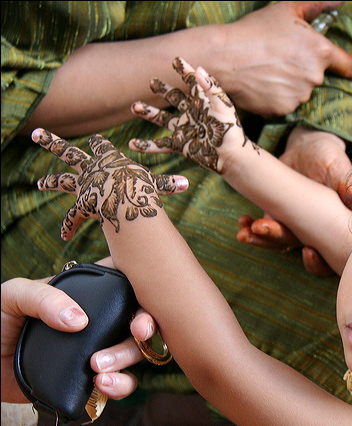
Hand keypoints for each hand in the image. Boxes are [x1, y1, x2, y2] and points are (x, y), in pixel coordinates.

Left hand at [1, 277, 145, 402]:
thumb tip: (80, 321)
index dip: (145, 302)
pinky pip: (118, 384)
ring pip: (134, 356)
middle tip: (133, 338)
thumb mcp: (14, 295)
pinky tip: (101, 385)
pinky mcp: (89, 380)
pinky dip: (119, 386)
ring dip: (127, 362)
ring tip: (99, 370)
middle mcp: (99, 322)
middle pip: (138, 325)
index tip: (139, 320)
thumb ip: (45, 299)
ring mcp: (96, 350)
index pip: (129, 290)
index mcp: (88, 294)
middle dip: (141, 335)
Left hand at [33, 129, 187, 239]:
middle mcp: (92, 168)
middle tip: (36, 133)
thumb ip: (168, 185)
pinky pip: (72, 217)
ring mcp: (83, 186)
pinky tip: (65, 236)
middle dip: (51, 142)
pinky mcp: (80, 204)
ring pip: (61, 180)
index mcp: (109, 158)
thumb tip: (186, 184)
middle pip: (67, 152)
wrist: (125, 198)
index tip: (94, 139)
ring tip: (39, 184)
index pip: (101, 145)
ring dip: (49, 181)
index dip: (99, 143)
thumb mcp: (156, 185)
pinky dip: (69, 226)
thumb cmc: (143, 189)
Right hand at [129, 57, 249, 174]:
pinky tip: (133, 145)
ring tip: (135, 107)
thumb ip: (211, 88)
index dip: (184, 71)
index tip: (176, 60)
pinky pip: (161, 144)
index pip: (192, 83)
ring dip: (149, 113)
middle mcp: (192, 115)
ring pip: (163, 119)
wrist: (232, 157)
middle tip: (151, 82)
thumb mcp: (223, 107)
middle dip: (163, 90)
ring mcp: (185, 130)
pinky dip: (147, 146)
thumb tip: (198, 69)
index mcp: (203, 103)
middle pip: (174, 98)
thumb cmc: (230, 132)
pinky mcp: (182, 145)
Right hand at [214, 1, 351, 116]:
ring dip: (288, 85)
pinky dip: (276, 98)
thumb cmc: (255, 29)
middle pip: (316, 77)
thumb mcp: (287, 8)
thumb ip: (316, 3)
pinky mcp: (284, 110)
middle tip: (276, 59)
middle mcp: (314, 76)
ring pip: (300, 92)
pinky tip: (261, 85)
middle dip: (301, 70)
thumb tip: (339, 0)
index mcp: (320, 50)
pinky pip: (285, 105)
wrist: (225, 57)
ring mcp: (300, 95)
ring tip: (266, 70)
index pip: (348, 66)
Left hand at [236, 127, 351, 275]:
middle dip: (277, 239)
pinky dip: (251, 228)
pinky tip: (243, 221)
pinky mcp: (277, 217)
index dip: (318, 262)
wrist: (309, 148)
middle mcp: (314, 233)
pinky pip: (263, 230)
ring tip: (245, 232)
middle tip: (262, 228)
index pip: (329, 257)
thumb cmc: (331, 159)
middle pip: (296, 248)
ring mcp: (294, 227)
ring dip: (260, 239)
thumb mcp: (339, 168)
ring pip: (277, 241)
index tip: (308, 251)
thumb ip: (346, 185)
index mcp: (334, 228)